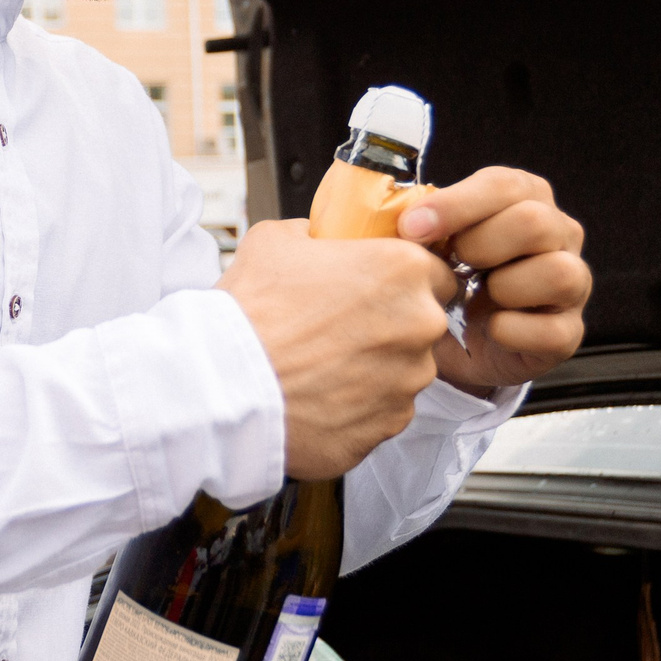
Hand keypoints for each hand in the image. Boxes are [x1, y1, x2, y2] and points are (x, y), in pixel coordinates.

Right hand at [217, 220, 457, 480]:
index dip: (407, 280)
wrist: (223, 384)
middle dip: (392, 326)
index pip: (438, 271)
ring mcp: (407, 382)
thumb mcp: (276, 240)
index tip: (381, 289)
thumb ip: (318, 234)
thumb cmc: (249, 312)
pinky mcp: (388, 426)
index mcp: (402, 271)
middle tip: (342, 329)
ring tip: (324, 367)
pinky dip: (359, 406)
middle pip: (424, 324)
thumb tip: (322, 238)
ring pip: (406, 371)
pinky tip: (321, 396)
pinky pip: (384, 412)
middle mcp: (418, 326)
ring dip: (376, 368)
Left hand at [397, 166, 590, 394]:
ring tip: (476, 298)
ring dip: (505, 287)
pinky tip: (489, 329)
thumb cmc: (445, 279)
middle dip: (479, 245)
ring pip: (558, 272)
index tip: (411, 228)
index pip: (504, 185)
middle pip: (534, 222)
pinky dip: (512, 332)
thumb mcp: (430, 243)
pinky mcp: (569, 331)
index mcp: (526, 198)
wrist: (454, 341)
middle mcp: (559, 233)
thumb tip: (400, 215)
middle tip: (450, 264)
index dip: (455, 205)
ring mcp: (573, 282)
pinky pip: (553, 331)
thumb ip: (421, 221)